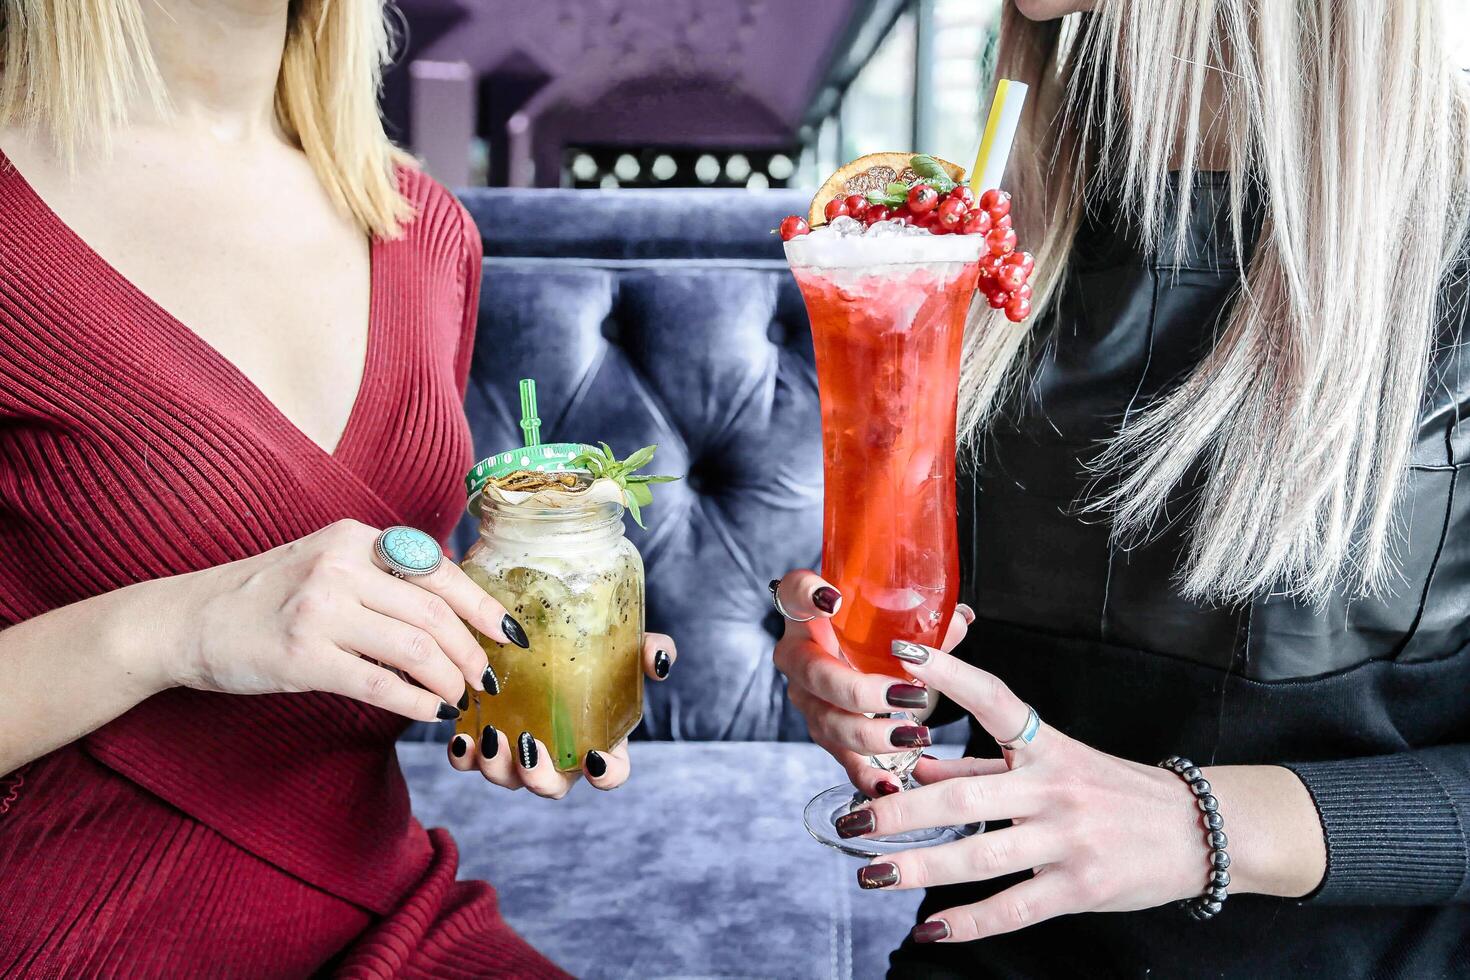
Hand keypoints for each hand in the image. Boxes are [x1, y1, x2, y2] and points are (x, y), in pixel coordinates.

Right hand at [160, 519, 518, 720]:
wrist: (189, 619)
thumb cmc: (268, 596)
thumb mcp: (327, 562)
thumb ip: (384, 575)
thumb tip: (458, 610)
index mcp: (354, 538)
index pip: (438, 571)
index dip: (483, 606)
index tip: (511, 633)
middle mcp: (340, 567)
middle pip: (434, 613)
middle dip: (471, 652)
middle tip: (485, 678)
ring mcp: (319, 610)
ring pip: (415, 648)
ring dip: (448, 680)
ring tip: (458, 697)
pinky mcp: (302, 656)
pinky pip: (379, 683)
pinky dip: (415, 702)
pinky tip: (430, 712)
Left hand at [446, 632, 676, 797]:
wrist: (546, 632)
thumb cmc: (594, 651)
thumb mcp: (626, 646)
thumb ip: (647, 650)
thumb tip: (658, 658)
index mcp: (599, 742)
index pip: (610, 775)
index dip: (605, 776)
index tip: (595, 758)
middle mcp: (560, 756)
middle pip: (551, 787)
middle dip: (539, 778)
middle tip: (530, 750)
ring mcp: (520, 752)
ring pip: (507, 778)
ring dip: (497, 766)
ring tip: (490, 736)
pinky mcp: (485, 739)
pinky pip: (471, 761)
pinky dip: (464, 756)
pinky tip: (461, 736)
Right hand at [770, 570, 972, 797]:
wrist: (862, 664)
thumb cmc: (876, 633)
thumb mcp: (897, 622)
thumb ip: (924, 620)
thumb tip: (959, 619)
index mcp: (811, 615)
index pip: (793, 594)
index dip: (807, 595)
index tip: (833, 599)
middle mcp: (800, 656)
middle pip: (813, 671)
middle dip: (857, 688)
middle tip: (902, 694)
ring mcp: (808, 698)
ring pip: (827, 720)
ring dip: (869, 732)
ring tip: (912, 735)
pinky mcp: (825, 732)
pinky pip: (840, 757)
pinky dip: (865, 774)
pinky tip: (889, 784)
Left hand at [842, 643, 1326, 943]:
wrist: (1196, 831)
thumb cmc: (1112, 790)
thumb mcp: (1052, 762)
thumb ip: (981, 767)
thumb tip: (917, 766)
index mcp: (1045, 746)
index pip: (992, 701)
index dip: (948, 674)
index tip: (900, 653)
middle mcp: (1053, 788)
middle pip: (964, 798)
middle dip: (898, 811)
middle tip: (848, 820)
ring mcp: (1067, 840)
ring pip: (979, 856)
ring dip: (919, 868)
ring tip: (872, 874)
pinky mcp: (1079, 887)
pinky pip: (1014, 908)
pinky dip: (968, 921)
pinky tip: (929, 927)